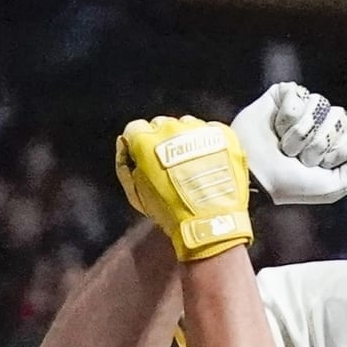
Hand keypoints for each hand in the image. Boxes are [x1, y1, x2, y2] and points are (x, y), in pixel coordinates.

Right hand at [116, 117, 252, 261]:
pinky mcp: (222, 135)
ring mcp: (199, 130)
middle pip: (162, 125)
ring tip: (192, 166)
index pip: (135, 128)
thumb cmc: (171, 212)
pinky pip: (211, 130)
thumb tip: (124, 144)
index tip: (145, 157)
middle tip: (171, 166)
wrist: (210, 221)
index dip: (138, 144)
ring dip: (186, 140)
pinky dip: (209, 143)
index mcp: (146, 141)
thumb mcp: (136, 194)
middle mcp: (172, 129)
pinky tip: (209, 163)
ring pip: (187, 125)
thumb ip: (124, 165)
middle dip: (163, 142)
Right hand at [231, 83, 346, 204]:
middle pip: (340, 116)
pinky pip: (298, 94)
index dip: (338, 151)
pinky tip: (275, 128)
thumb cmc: (291, 185)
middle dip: (317, 143)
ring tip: (283, 145)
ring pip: (319, 105)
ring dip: (299, 133)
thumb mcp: (333, 188)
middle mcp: (323, 121)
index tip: (318, 166)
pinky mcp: (284, 94)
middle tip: (297, 157)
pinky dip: (286, 117)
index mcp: (338, 140)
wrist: (254, 175)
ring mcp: (305, 106)